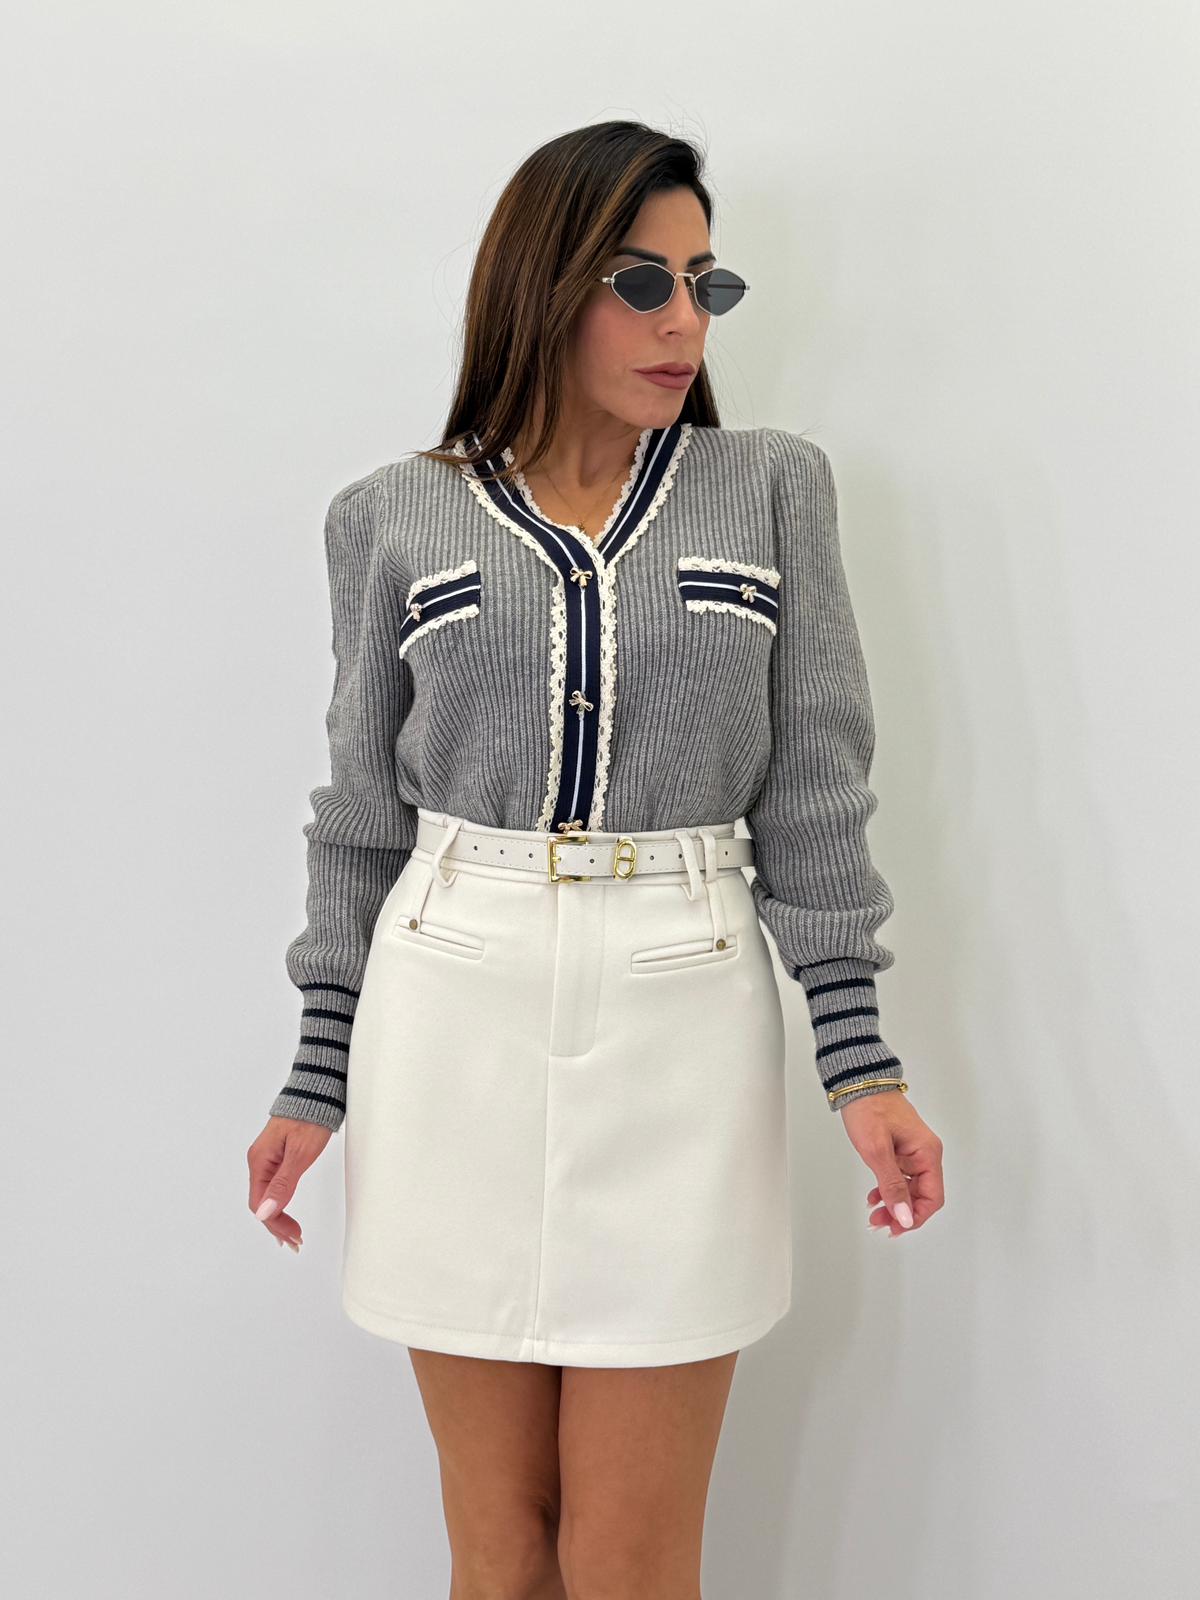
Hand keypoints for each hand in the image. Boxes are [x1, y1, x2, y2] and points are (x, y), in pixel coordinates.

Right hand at [246, 1116, 331, 1250]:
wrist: (318, 1091)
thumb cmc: (310, 1118)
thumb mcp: (300, 1153)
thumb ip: (283, 1184)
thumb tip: (264, 1214)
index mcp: (260, 1161)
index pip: (259, 1203)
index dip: (275, 1224)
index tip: (294, 1237)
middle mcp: (259, 1161)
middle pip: (261, 1202)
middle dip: (277, 1225)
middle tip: (297, 1242)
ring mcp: (268, 1158)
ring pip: (267, 1195)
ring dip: (277, 1217)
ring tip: (292, 1236)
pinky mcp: (278, 1155)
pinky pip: (273, 1185)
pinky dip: (279, 1203)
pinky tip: (284, 1214)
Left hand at [838, 1090, 943, 1235]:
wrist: (857, 1083)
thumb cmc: (869, 1108)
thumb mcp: (877, 1151)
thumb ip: (892, 1186)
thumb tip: (904, 1216)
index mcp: (927, 1153)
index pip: (932, 1197)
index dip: (915, 1217)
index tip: (896, 1227)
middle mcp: (924, 1154)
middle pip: (921, 1196)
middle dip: (901, 1213)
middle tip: (879, 1222)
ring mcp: (912, 1152)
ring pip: (909, 1189)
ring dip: (893, 1204)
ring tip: (874, 1213)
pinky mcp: (900, 1150)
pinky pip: (900, 1177)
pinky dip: (888, 1189)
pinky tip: (874, 1196)